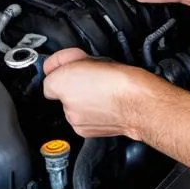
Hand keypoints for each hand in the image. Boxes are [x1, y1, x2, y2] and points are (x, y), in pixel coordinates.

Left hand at [42, 48, 158, 138]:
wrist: (140, 104)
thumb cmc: (122, 82)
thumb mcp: (93, 57)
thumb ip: (67, 61)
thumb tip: (58, 64)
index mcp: (61, 83)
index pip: (50, 76)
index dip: (64, 68)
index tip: (74, 66)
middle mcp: (64, 104)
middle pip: (62, 92)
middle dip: (75, 85)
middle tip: (94, 78)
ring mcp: (75, 120)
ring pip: (74, 106)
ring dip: (84, 100)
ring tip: (103, 92)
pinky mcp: (86, 131)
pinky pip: (82, 119)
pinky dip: (91, 114)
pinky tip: (105, 105)